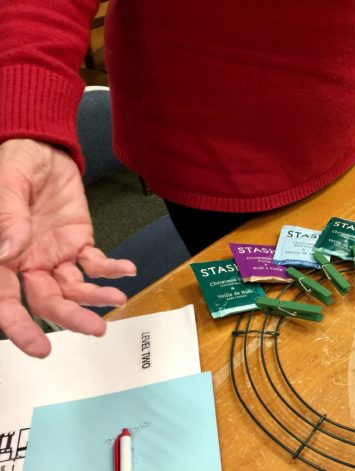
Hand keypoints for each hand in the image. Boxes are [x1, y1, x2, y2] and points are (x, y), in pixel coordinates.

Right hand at [0, 139, 135, 357]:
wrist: (41, 148)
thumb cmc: (15, 164)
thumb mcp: (7, 186)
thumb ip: (8, 221)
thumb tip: (7, 253)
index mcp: (3, 255)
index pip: (6, 298)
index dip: (19, 326)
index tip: (39, 347)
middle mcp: (28, 263)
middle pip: (47, 300)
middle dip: (69, 318)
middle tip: (94, 330)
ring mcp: (55, 255)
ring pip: (74, 288)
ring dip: (95, 297)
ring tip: (117, 298)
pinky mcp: (78, 243)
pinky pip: (95, 262)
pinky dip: (111, 268)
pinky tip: (126, 269)